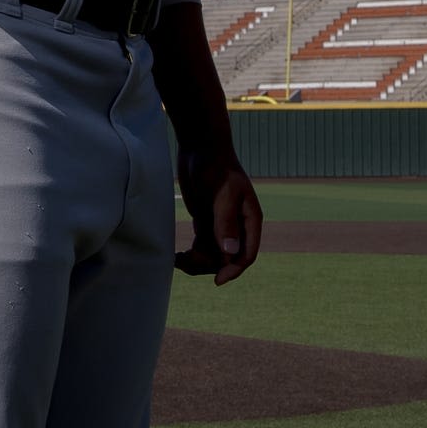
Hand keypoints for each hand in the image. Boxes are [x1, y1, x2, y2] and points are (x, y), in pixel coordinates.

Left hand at [176, 154, 261, 282]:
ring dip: (198, 262)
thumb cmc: (216, 166)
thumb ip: (226, 223)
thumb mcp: (222, 194)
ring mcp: (221, 224)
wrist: (200, 147)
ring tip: (178, 259)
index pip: (247, 254)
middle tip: (185, 260)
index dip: (234, 269)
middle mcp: (238, 225)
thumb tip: (230, 253)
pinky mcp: (206, 221)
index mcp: (250, 220)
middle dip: (209, 265)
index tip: (217, 280)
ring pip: (213, 255)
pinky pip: (202, 246)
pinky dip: (191, 254)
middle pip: (227, 258)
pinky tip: (176, 256)